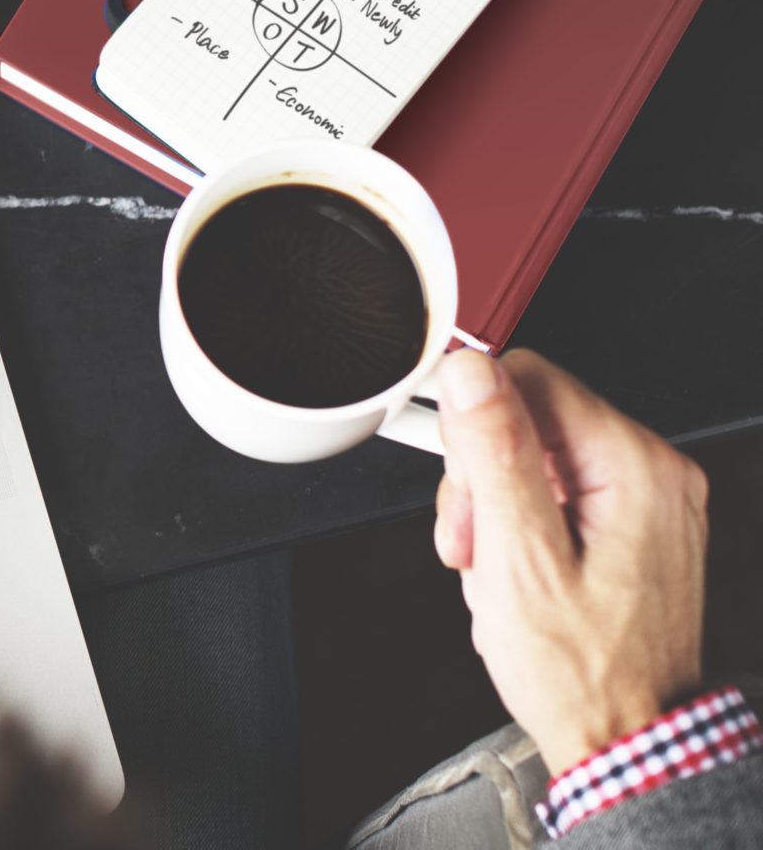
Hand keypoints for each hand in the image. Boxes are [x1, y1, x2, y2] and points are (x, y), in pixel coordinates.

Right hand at [432, 349, 707, 773]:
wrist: (623, 738)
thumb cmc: (581, 671)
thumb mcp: (518, 558)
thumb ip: (494, 455)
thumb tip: (471, 373)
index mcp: (635, 467)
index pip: (530, 379)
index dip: (473, 427)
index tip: (458, 485)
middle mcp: (654, 473)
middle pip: (531, 417)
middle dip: (481, 477)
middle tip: (471, 542)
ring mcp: (650, 501)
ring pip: (539, 455)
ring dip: (495, 507)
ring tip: (490, 568)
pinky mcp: (636, 526)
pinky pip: (560, 492)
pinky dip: (522, 526)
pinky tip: (514, 571)